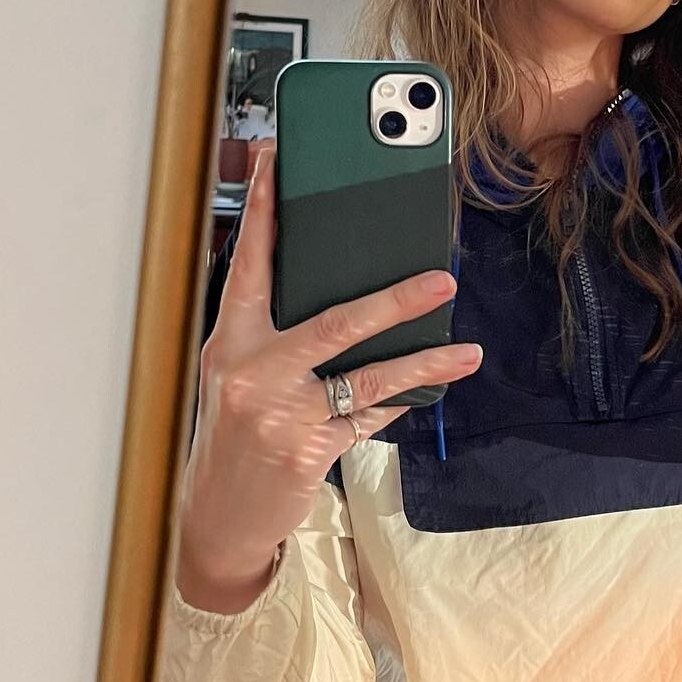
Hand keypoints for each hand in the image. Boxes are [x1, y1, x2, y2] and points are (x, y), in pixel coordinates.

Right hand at [176, 142, 482, 610]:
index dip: (261, 210)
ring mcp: (281, 413)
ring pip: (369, 375)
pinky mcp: (309, 449)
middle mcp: (253, 371)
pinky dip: (403, 399)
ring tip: (464, 351)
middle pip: (334, 322)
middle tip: (441, 278)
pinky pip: (371, 415)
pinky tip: (432, 385)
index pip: (249, 264)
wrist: (217, 520)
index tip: (275, 161)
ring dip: (424, 359)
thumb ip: (277, 338)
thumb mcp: (241, 380)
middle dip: (394, 299)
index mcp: (230, 341)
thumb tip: (347, 299)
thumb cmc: (233, 439)